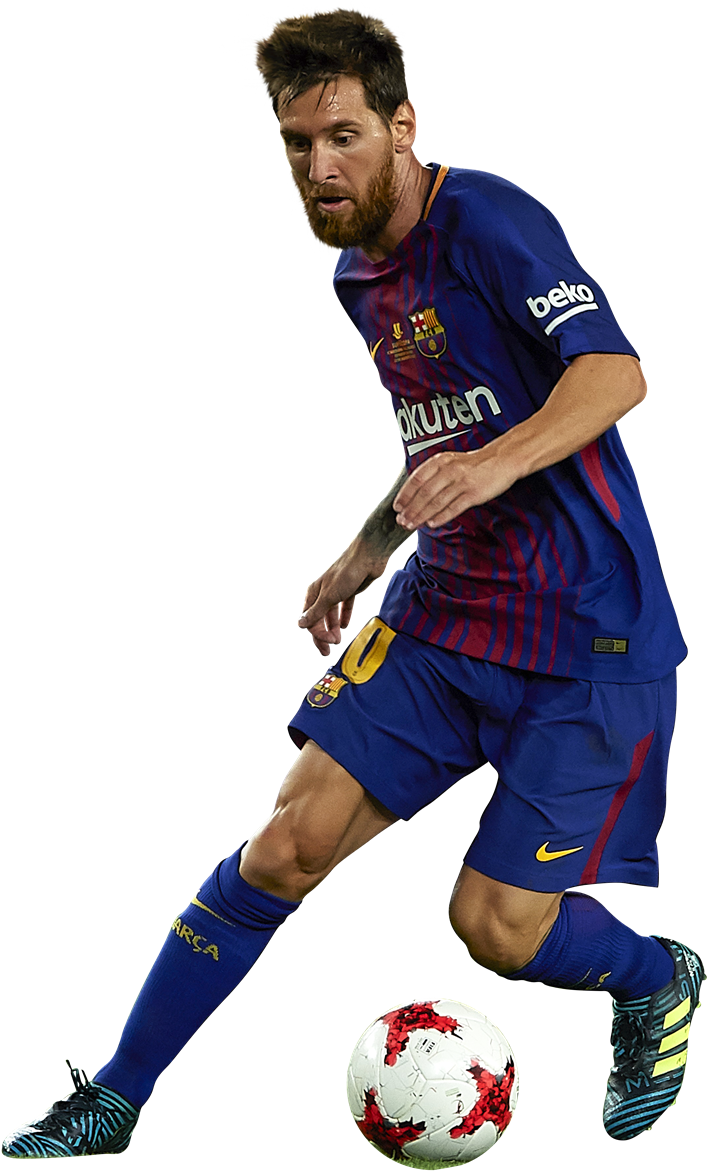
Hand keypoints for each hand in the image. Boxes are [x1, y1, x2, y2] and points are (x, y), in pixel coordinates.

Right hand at [296, 541, 388, 655]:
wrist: (369, 555)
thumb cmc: (347, 571)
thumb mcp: (329, 595)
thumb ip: (316, 612)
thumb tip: (300, 625)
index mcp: (313, 593)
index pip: (310, 620)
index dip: (318, 634)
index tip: (330, 642)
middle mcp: (323, 593)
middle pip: (319, 619)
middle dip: (323, 635)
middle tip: (330, 649)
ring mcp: (336, 592)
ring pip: (331, 615)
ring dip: (333, 628)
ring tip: (339, 639)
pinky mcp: (350, 591)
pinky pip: (344, 607)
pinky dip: (344, 616)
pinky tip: (346, 625)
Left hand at [392, 448, 518, 529]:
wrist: (501, 460)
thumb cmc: (473, 464)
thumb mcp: (450, 462)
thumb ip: (433, 474)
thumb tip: (414, 493)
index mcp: (440, 461)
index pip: (417, 479)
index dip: (405, 494)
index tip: (397, 507)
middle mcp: (449, 470)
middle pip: (424, 493)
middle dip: (411, 509)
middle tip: (402, 521)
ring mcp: (462, 482)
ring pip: (436, 502)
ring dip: (422, 516)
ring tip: (412, 525)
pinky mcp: (473, 494)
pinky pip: (453, 507)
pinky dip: (441, 517)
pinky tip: (432, 524)